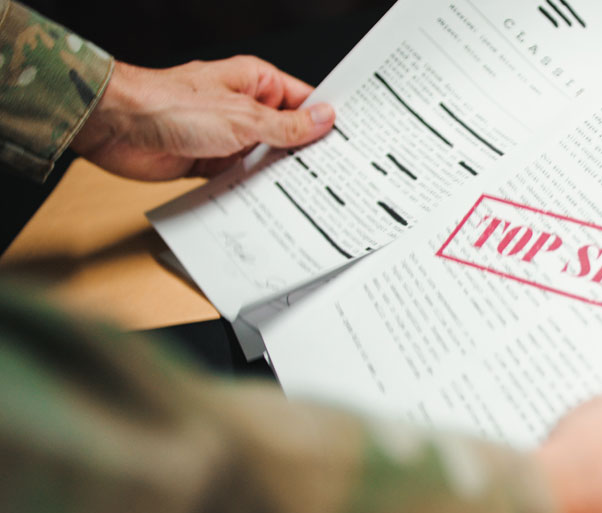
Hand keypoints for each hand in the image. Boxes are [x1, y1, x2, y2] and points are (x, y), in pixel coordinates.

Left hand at [71, 56, 335, 180]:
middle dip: (306, 154)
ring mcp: (227, 136)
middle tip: (335, 174)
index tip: (349, 140)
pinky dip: (253, 191)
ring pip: (265, 159)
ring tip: (309, 194)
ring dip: (278, 175)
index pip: (303, 100)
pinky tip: (271, 203)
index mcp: (255, 83)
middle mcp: (243, 108)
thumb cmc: (168, 105)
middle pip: (287, 133)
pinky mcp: (209, 162)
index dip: (326, 119)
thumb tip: (323, 119)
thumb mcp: (242, 117)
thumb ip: (286, 125)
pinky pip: (241, 179)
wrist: (114, 126)